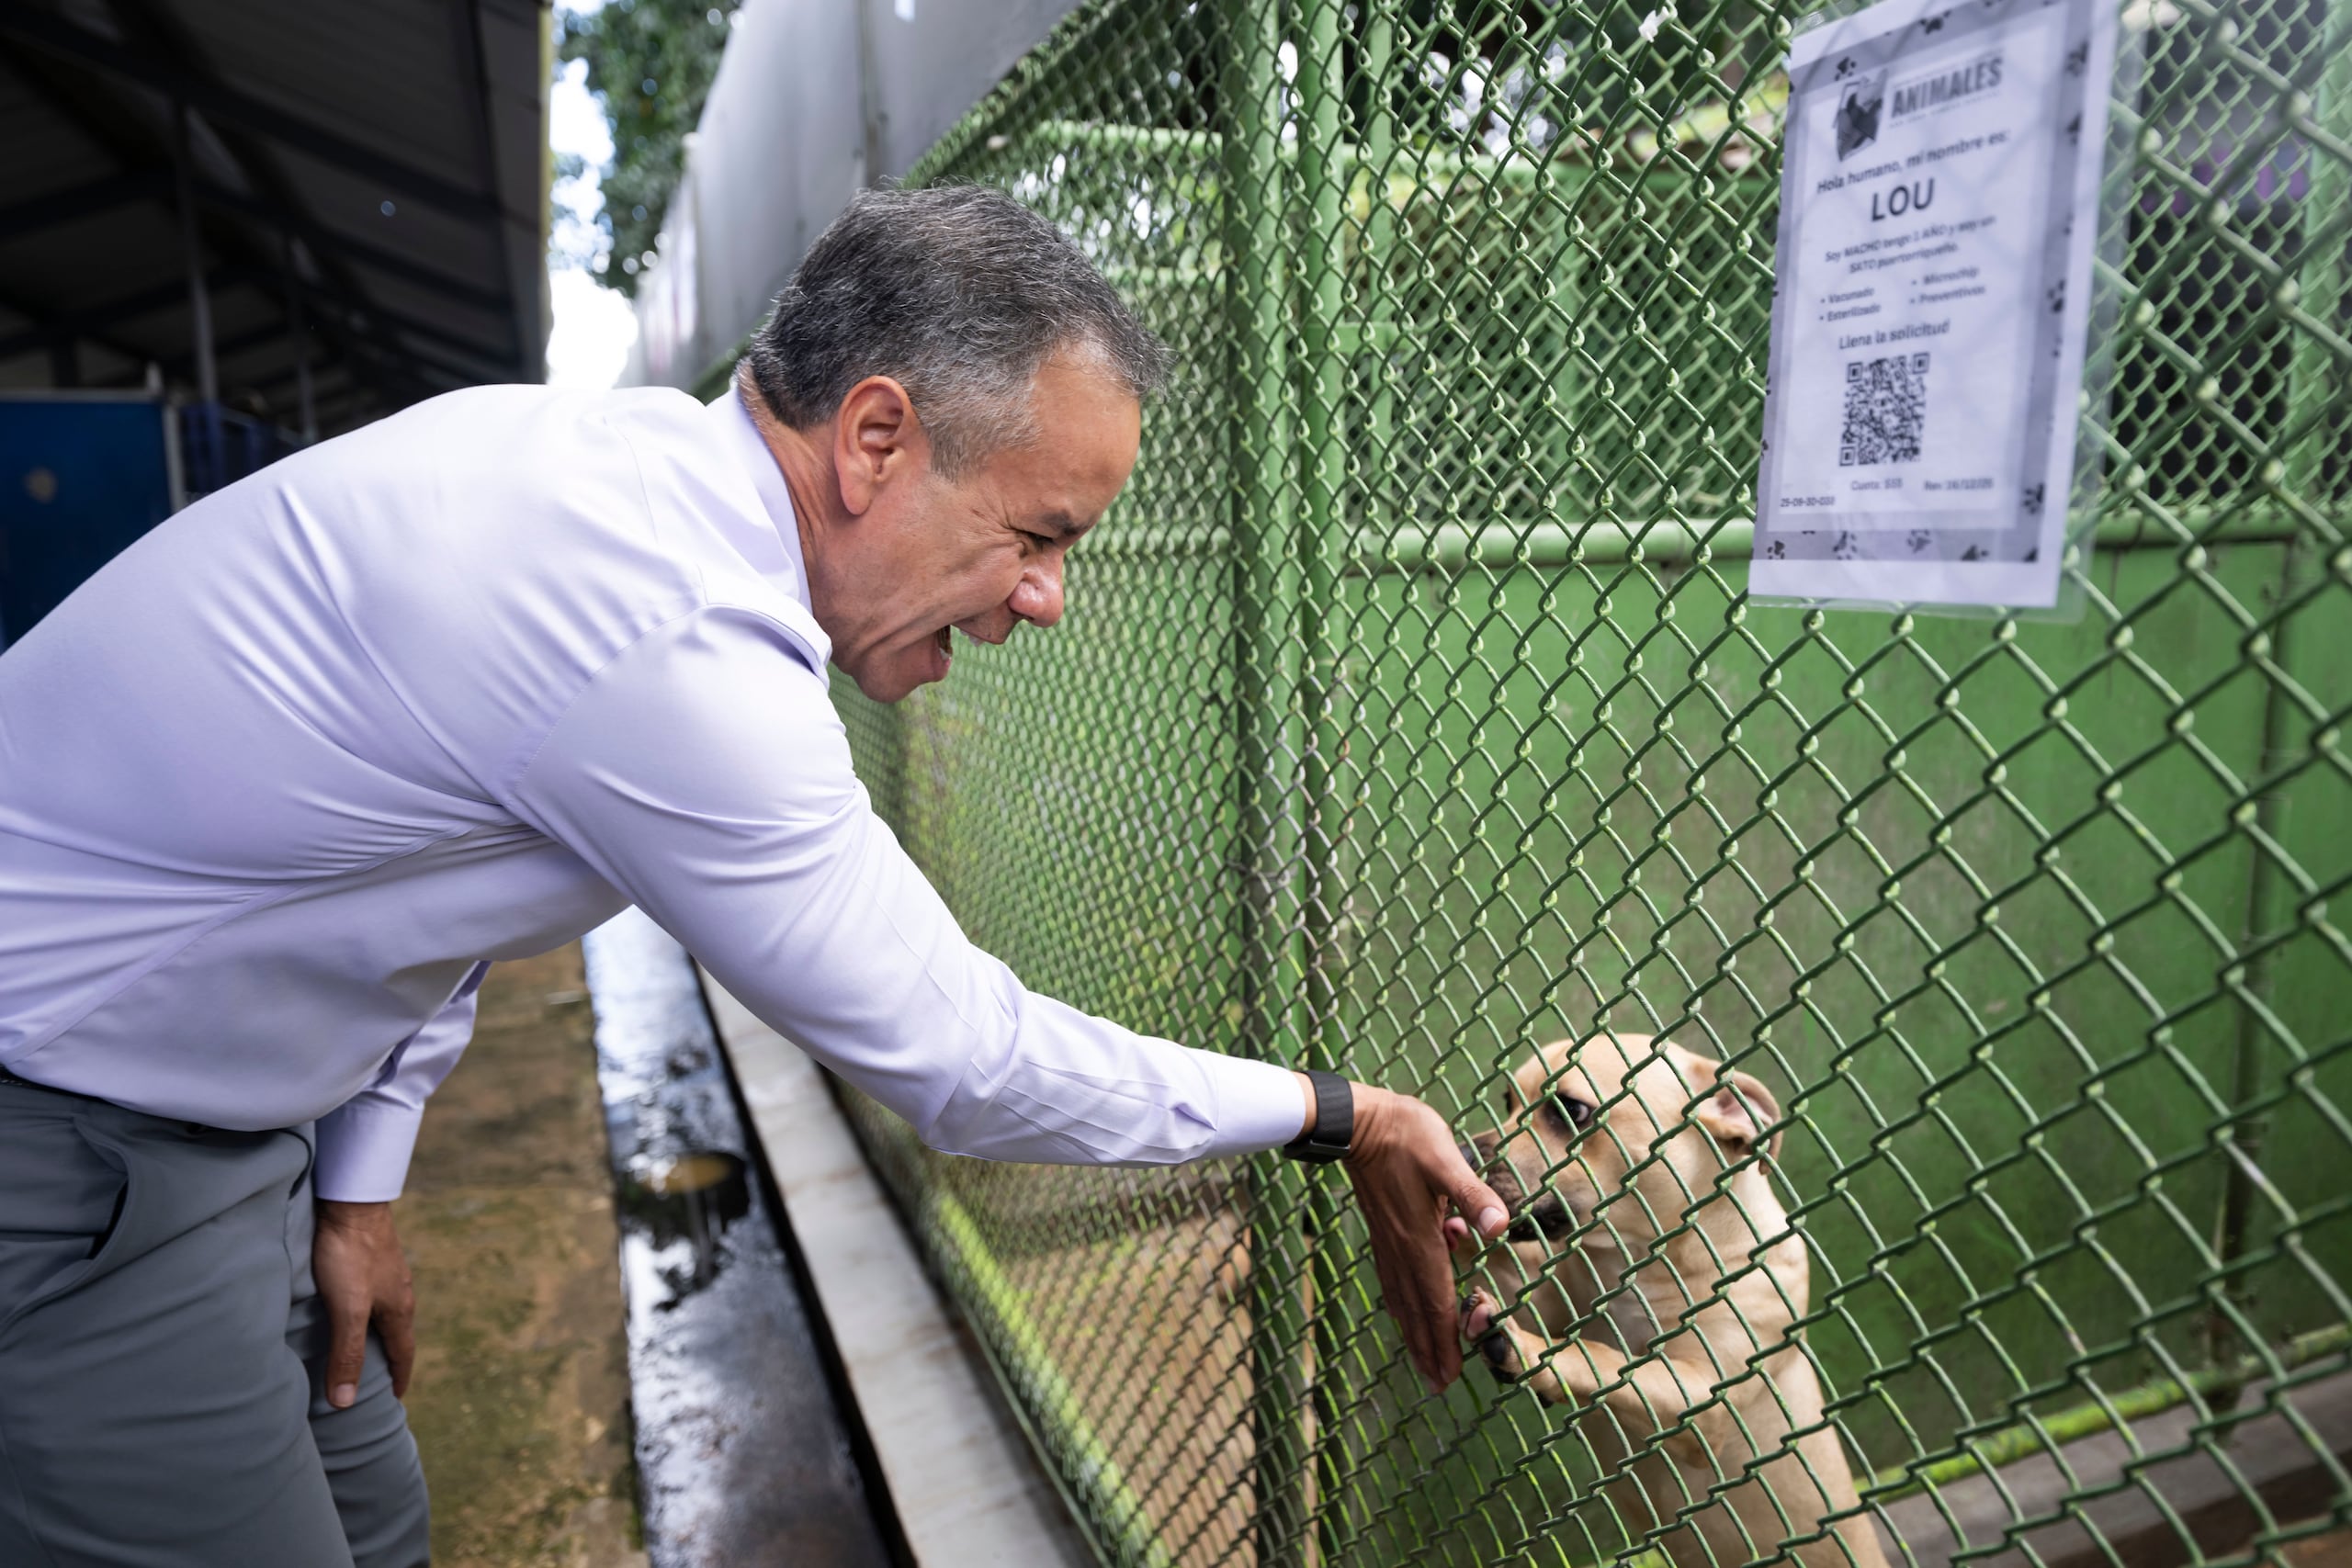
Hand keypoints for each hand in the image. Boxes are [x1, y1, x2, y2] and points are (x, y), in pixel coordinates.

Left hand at [313, 1199, 416, 1409]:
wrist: (351, 1202)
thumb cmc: (350, 1254)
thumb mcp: (348, 1309)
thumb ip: (347, 1353)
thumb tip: (345, 1402)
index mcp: (399, 1309)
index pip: (403, 1353)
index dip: (398, 1378)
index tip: (394, 1401)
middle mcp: (399, 1293)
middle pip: (397, 1335)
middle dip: (389, 1360)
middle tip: (376, 1382)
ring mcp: (387, 1274)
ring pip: (384, 1314)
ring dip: (376, 1336)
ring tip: (359, 1349)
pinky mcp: (372, 1259)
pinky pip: (373, 1297)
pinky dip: (364, 1314)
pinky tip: (349, 1310)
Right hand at [1336, 1084, 1507, 1395]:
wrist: (1358, 1122)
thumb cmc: (1406, 1135)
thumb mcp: (1446, 1159)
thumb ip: (1472, 1194)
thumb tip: (1499, 1227)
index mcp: (1422, 1240)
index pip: (1436, 1301)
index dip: (1445, 1340)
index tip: (1450, 1375)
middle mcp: (1403, 1249)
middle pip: (1417, 1311)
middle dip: (1428, 1349)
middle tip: (1437, 1384)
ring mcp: (1388, 1241)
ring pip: (1401, 1299)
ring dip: (1412, 1332)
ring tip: (1420, 1360)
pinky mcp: (1382, 1230)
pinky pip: (1391, 1280)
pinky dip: (1399, 1304)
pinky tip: (1400, 1308)